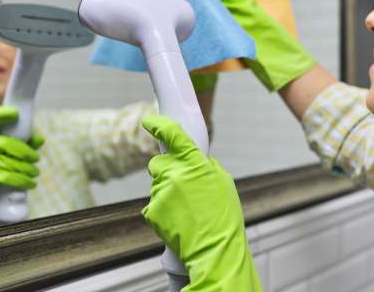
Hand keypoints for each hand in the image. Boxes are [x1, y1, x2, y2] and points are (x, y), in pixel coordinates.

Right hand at [0, 106, 42, 235]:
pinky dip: (22, 181)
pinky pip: (6, 177)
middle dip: (26, 151)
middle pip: (6, 143)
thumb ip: (27, 145)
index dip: (1, 114)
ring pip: (9, 162)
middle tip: (36, 158)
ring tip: (34, 173)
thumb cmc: (1, 169)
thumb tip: (40, 139)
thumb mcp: (15, 155)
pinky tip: (30, 183)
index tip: (16, 114)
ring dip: (27, 169)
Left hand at [141, 115, 261, 290]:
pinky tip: (178, 220)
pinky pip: (153, 204)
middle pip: (158, 163)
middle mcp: (175, 174)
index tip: (150, 122)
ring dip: (167, 193)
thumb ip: (207, 166)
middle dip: (166, 171)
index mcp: (195, 163)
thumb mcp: (223, 183)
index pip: (173, 135)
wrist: (214, 250)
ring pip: (157, 185)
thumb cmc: (223, 218)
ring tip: (186, 210)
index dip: (159, 126)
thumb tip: (197, 161)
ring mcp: (161, 192)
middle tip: (181, 187)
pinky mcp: (152, 210)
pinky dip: (162, 211)